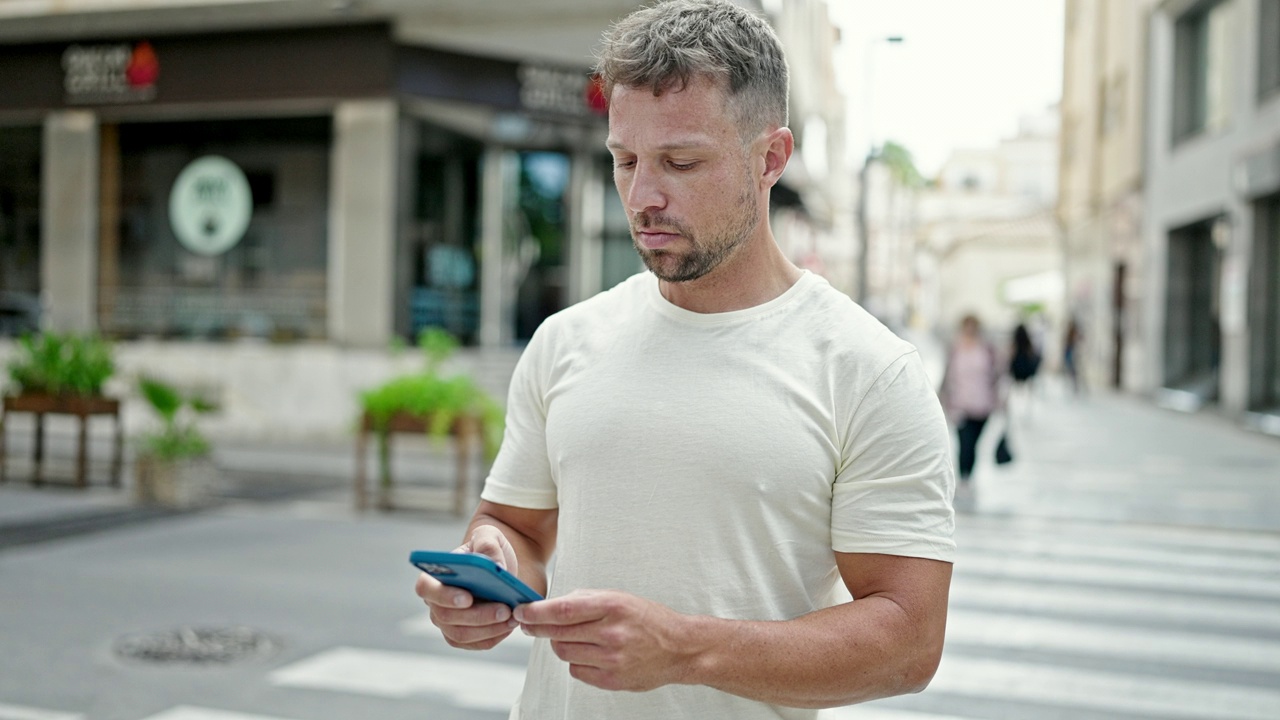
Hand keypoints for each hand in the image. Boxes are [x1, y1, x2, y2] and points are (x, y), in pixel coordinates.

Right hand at [414, 525, 521, 649]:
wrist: (501, 564)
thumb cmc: (488, 548)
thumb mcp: (490, 536)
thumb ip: (488, 545)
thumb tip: (495, 567)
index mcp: (435, 575)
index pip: (425, 588)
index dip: (443, 596)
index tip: (467, 598)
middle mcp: (436, 602)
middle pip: (446, 617)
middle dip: (477, 616)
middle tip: (505, 609)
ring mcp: (449, 622)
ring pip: (461, 634)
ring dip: (488, 629)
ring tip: (512, 617)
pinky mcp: (465, 636)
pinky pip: (477, 643)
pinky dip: (495, 636)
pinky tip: (511, 625)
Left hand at [515, 589, 696, 691]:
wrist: (679, 648)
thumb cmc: (648, 619)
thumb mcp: (620, 597)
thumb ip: (586, 599)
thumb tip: (550, 606)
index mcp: (613, 606)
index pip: (562, 610)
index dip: (536, 612)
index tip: (521, 612)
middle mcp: (612, 633)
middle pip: (558, 633)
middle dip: (537, 628)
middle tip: (528, 624)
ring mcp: (612, 659)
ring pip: (564, 652)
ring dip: (559, 644)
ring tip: (572, 637)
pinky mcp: (612, 680)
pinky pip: (577, 670)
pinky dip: (576, 661)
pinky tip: (589, 653)